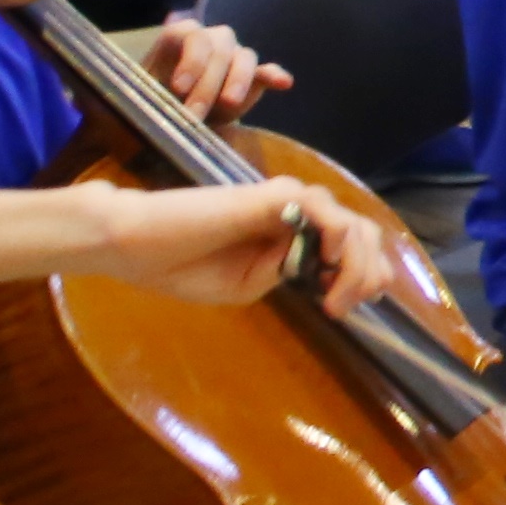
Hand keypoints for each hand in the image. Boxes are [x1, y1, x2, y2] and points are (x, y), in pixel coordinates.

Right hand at [99, 173, 398, 318]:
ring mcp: (287, 202)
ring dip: (356, 266)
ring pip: (352, 225)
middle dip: (370, 273)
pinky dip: (338, 239)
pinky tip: (324, 263)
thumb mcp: (247, 285)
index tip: (345, 309)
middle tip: (347, 307)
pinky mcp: (272, 195)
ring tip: (335, 299)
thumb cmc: (182, 266)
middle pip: (363, 234)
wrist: (135, 246)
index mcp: (291, 235)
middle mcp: (296, 214)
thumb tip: (322, 265)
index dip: (363, 276)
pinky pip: (324, 212)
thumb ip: (287, 274)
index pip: (350, 247)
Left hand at [143, 17, 288, 122]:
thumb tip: (134, 101)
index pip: (191, 35)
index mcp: (180, 37)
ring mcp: (234, 56)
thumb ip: (140, 94)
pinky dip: (274, 75)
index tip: (178, 89)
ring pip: (244, 56)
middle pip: (219, 48)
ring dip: (238, 79)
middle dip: (207, 82)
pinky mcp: (252, 78)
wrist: (172, 114)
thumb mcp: (139, 95)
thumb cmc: (152, 100)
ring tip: (229, 103)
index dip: (188, 60)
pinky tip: (283, 83)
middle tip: (193, 114)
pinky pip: (265, 71)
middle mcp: (210, 40)